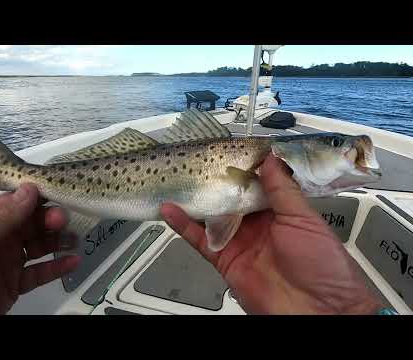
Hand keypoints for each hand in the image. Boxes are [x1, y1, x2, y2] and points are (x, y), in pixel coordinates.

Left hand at [0, 183, 79, 313]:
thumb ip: (1, 217)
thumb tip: (29, 190)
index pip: (13, 203)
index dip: (36, 198)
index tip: (58, 193)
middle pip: (30, 224)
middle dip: (49, 220)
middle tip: (64, 220)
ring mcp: (6, 262)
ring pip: (39, 246)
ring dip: (58, 241)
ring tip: (74, 240)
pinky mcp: (14, 285)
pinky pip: (39, 274)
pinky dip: (57, 268)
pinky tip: (72, 262)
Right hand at [161, 154, 382, 314]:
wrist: (317, 310)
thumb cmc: (323, 266)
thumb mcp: (304, 219)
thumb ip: (283, 189)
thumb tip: (271, 158)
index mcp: (279, 210)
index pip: (254, 182)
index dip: (241, 167)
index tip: (227, 150)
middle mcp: (257, 223)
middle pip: (229, 196)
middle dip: (214, 180)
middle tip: (196, 161)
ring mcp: (240, 240)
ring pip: (211, 215)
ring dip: (194, 199)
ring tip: (177, 180)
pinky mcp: (225, 259)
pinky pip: (201, 239)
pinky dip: (183, 225)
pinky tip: (171, 210)